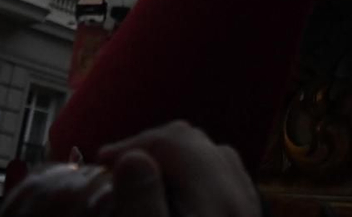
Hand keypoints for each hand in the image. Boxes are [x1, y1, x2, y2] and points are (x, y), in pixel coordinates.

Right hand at [99, 121, 259, 216]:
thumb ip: (141, 202)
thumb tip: (132, 158)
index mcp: (216, 197)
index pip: (174, 141)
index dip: (133, 144)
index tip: (102, 162)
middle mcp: (240, 194)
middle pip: (196, 142)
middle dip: (152, 146)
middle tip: (116, 168)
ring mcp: (248, 206)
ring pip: (214, 157)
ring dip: (175, 157)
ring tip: (141, 177)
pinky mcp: (247, 216)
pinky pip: (227, 178)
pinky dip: (197, 175)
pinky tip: (175, 194)